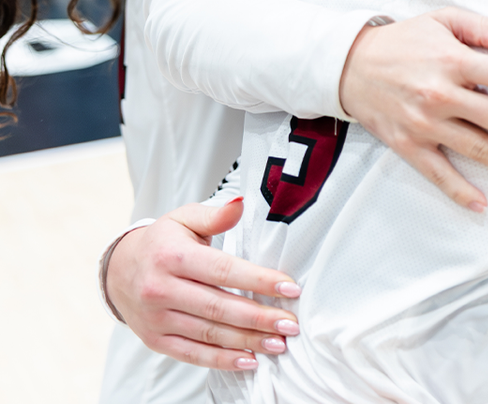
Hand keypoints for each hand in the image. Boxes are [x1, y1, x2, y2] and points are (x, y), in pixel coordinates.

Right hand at [106, 198, 300, 370]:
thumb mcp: (185, 219)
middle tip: (291, 324)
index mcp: (172, 256)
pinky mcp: (154, 340)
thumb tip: (240, 204)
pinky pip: (191, 354)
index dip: (259, 280)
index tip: (291, 288)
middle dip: (259, 318)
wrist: (118, 270)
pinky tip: (249, 361)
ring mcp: (156, 318)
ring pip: (208, 333)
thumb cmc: (164, 242)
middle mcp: (160, 289)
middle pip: (219, 306)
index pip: (223, 270)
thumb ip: (216, 215)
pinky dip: (221, 360)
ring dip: (247, 341)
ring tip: (279, 344)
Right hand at [340, 8, 487, 211]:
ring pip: (477, 148)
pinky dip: (459, 191)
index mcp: (454, 61)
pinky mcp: (408, 145)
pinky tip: (482, 204)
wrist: (348, 66)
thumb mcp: (442, 20)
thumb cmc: (404, 40)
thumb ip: (482, 28)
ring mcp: (424, 123)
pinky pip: (438, 173)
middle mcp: (441, 95)